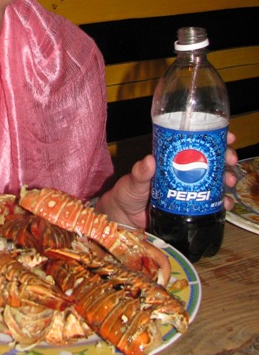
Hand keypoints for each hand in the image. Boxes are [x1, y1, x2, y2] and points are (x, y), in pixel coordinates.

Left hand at [97, 132, 238, 228]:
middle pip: (210, 161)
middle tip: (230, 160)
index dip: (213, 138)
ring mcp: (189, 189)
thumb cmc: (128, 192)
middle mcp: (183, 171)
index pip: (194, 144)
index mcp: (171, 159)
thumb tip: (149, 160)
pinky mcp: (191, 207)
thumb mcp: (133, 180)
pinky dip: (221, 201)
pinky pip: (210, 202)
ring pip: (214, 180)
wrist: (126, 218)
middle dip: (224, 158)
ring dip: (226, 179)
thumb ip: (140, 172)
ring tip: (229, 181)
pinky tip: (226, 203)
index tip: (226, 136)